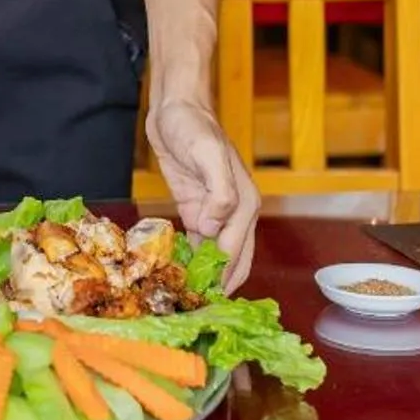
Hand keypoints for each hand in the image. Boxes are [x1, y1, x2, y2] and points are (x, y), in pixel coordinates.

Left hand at [147, 98, 257, 291]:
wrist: (176, 108)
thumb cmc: (194, 126)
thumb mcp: (208, 153)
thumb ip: (219, 191)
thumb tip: (214, 227)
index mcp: (243, 203)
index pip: (234, 252)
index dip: (221, 278)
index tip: (206, 304)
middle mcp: (234, 213)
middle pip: (233, 261)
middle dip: (220, 286)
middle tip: (197, 312)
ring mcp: (215, 213)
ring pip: (217, 256)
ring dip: (206, 277)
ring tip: (187, 302)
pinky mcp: (196, 209)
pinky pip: (198, 242)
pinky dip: (192, 260)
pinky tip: (178, 275)